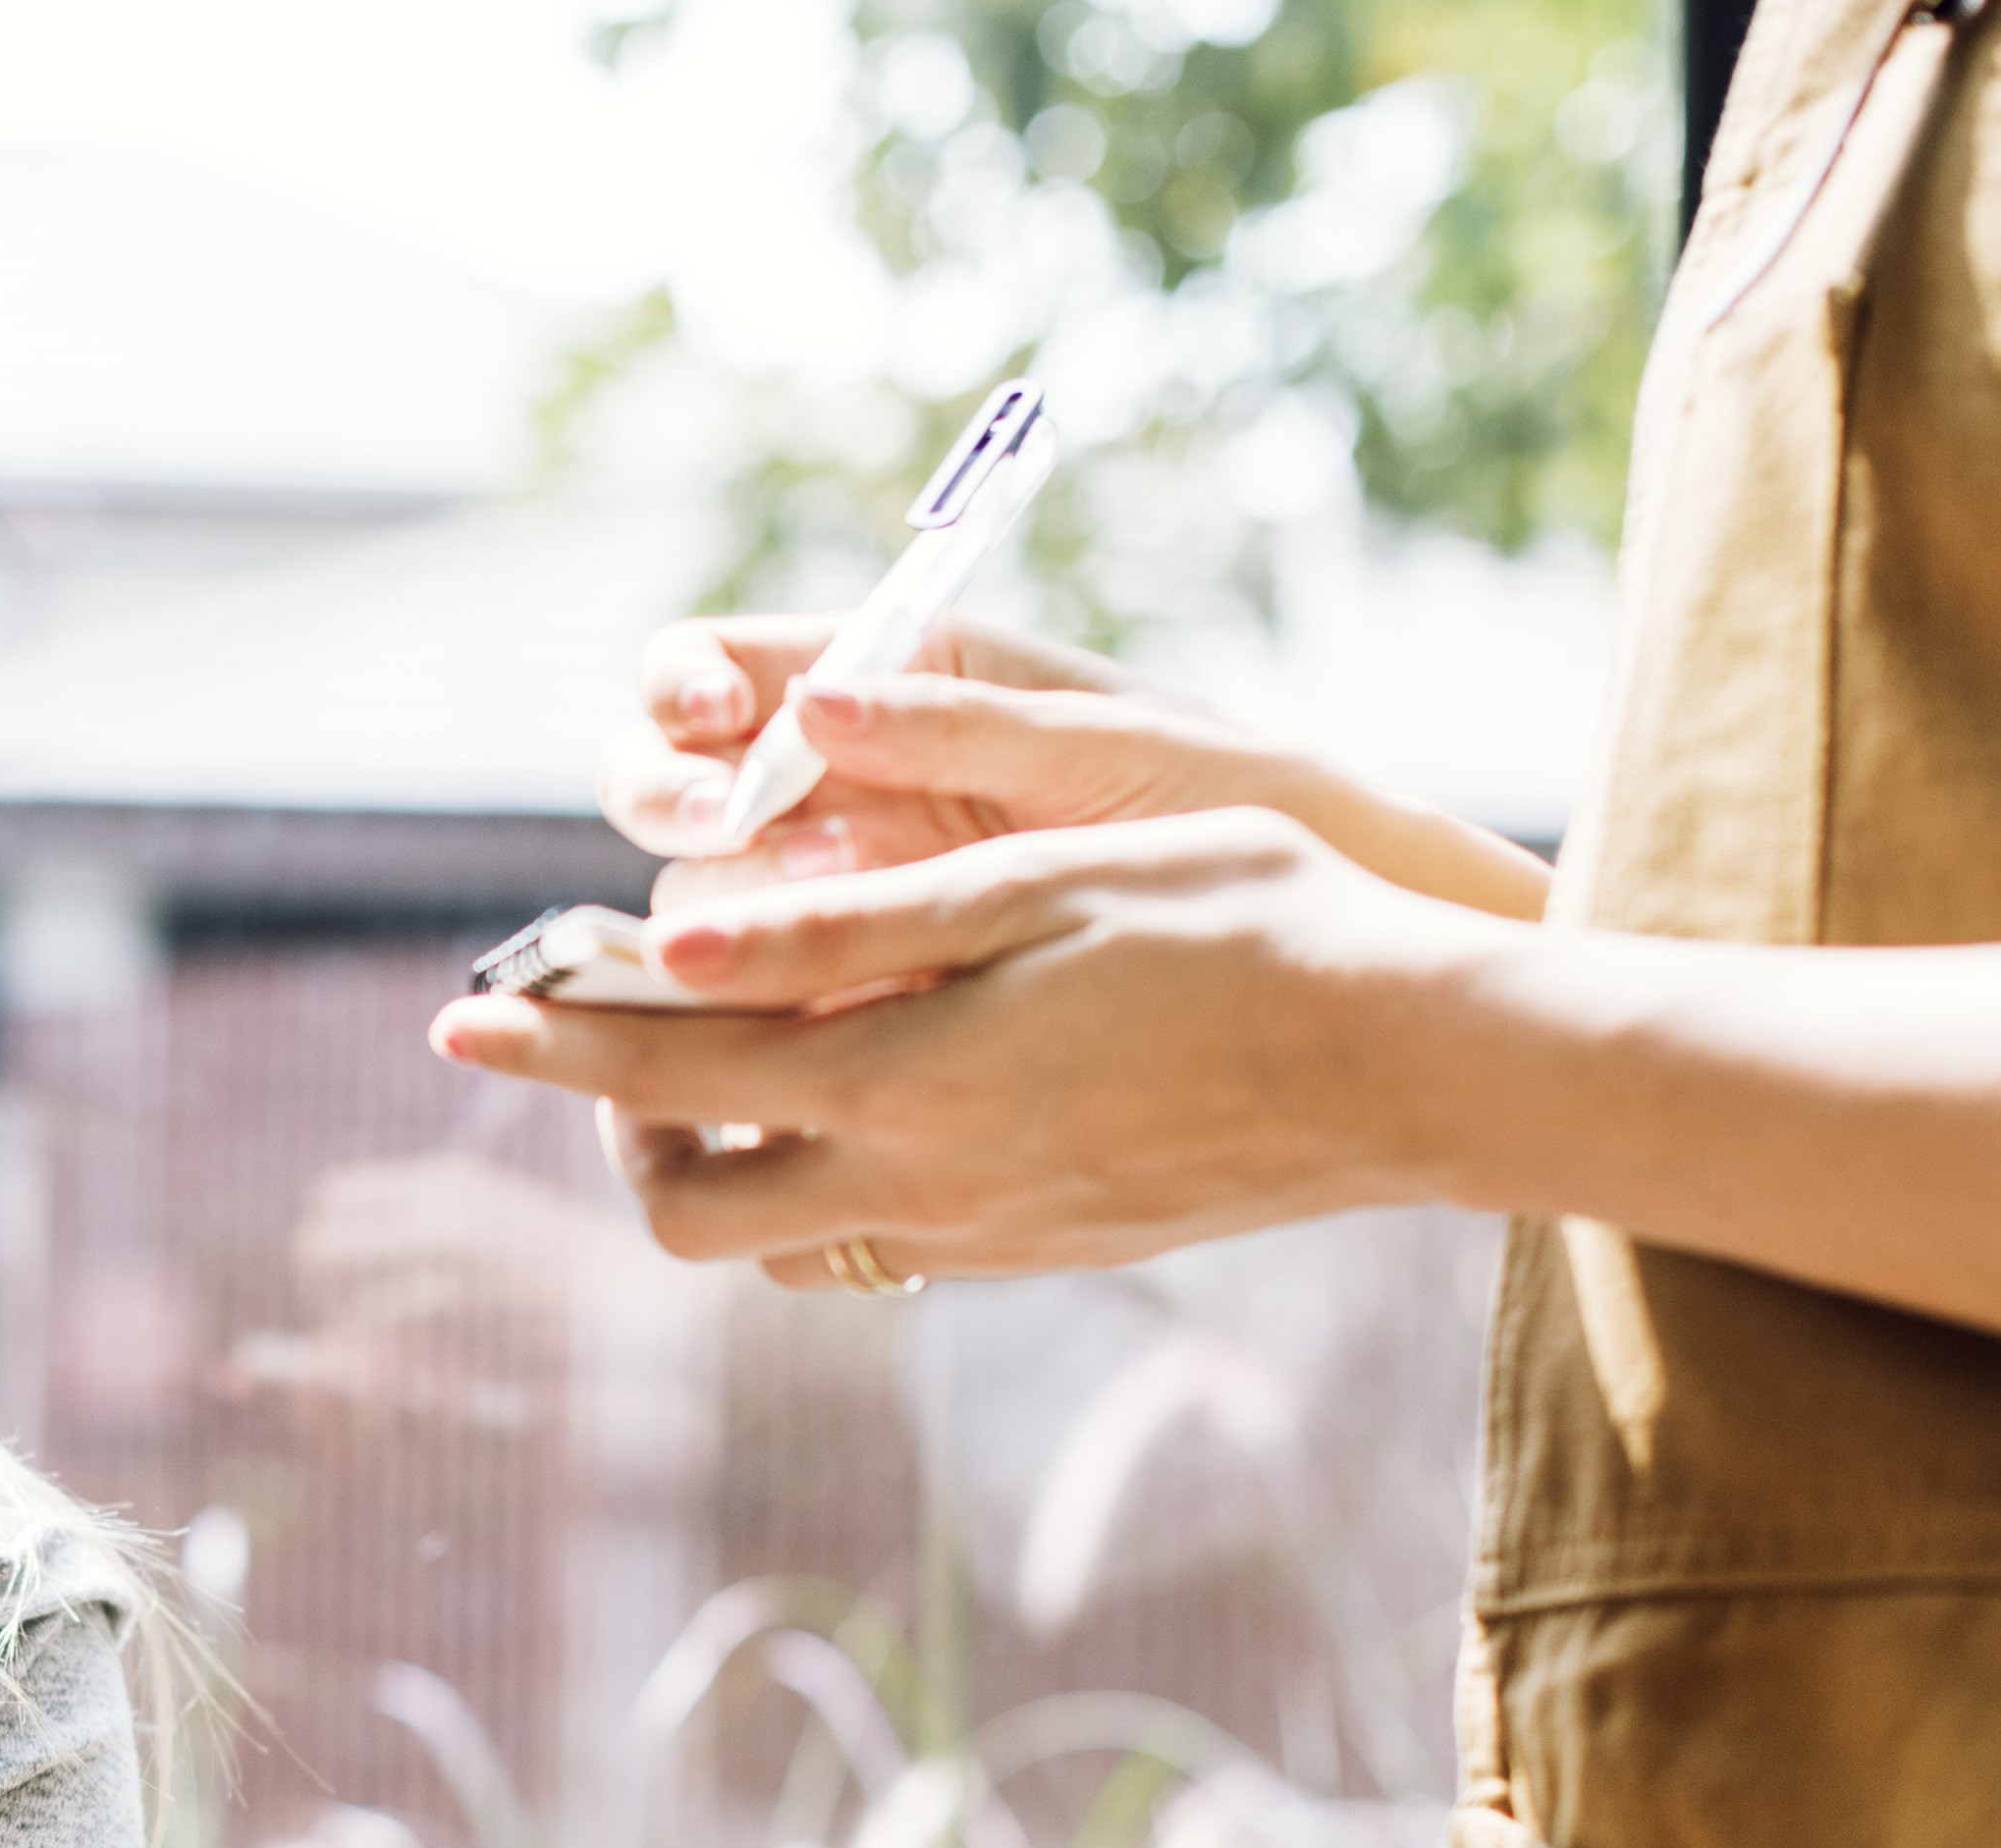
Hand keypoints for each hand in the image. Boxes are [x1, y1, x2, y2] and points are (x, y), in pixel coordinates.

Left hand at [429, 806, 1510, 1284]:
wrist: (1414, 1065)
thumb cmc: (1245, 925)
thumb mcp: (1040, 886)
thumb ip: (849, 929)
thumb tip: (674, 942)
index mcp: (908, 1083)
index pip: (668, 1072)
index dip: (549, 1040)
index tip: (460, 1008)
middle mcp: (926, 1186)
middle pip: (689, 1209)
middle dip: (622, 1127)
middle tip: (619, 1033)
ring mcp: (984, 1236)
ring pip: (779, 1245)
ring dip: (720, 1161)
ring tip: (722, 1059)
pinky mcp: (1038, 1251)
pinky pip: (874, 1244)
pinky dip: (818, 1181)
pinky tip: (852, 1094)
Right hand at [604, 611, 1550, 924]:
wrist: (1324, 941)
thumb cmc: (1231, 809)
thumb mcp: (1106, 752)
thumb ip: (962, 724)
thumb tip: (815, 702)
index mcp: (893, 687)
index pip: (718, 670)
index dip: (687, 687)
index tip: (714, 714)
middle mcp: (846, 789)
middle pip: (680, 792)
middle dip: (675, 799)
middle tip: (721, 823)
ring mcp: (851, 897)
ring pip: (709, 911)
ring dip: (705, 924)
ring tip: (756, 936)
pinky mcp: (872, 995)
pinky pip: (777, 1007)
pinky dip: (763, 1016)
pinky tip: (787, 1024)